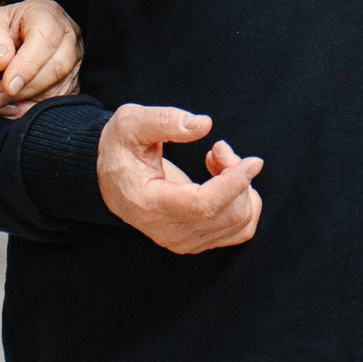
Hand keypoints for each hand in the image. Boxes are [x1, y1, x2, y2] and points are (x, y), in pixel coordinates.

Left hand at [0, 0, 82, 117]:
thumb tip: (0, 60)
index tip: (7, 85)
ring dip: (25, 102)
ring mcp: (73, 61)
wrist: (2, 42)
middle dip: (25, 89)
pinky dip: (31, 110)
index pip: (46, 40)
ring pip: (59, 89)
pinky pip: (57, 103)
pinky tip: (10, 109)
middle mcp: (67, 36)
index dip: (28, 66)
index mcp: (47, 14)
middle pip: (58, 67)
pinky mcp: (70, 83)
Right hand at [96, 104, 262, 254]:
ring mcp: (184, 241)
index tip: (253, 161)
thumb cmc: (120, 149)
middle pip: (228, 214)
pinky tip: (223, 178)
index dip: (234, 183)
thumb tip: (204, 124)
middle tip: (219, 148)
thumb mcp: (130, 123)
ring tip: (218, 160)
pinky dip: (243, 201)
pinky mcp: (198, 240)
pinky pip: (240, 229)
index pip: (203, 205)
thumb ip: (164, 120)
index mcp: (149, 205)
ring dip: (242, 187)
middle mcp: (168, 231)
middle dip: (238, 176)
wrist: (109, 178)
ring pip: (240, 223)